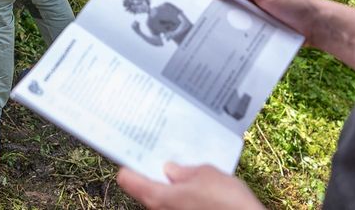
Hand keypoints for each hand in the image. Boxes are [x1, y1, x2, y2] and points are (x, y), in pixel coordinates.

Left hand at [117, 164, 263, 209]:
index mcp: (158, 197)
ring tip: (185, 168)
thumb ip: (184, 170)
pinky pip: (176, 205)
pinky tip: (198, 186)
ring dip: (170, 184)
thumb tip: (171, 169)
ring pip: (162, 198)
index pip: (128, 179)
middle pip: (144, 188)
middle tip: (163, 154)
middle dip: (154, 171)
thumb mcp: (205, 174)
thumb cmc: (227, 203)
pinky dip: (182, 195)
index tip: (133, 150)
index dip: (129, 162)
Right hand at [207, 0, 320, 43]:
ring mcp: (252, 10)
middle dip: (207, 3)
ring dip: (218, 20)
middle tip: (188, 13)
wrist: (316, 26)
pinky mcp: (257, 26)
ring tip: (198, 30)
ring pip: (229, 14)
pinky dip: (230, 32)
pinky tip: (219, 40)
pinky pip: (238, 27)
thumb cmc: (293, 2)